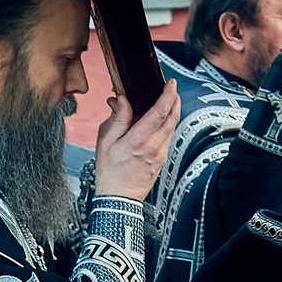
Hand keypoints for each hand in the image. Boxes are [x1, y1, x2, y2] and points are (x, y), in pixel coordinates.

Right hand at [93, 81, 179, 201]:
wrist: (119, 198)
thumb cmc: (109, 172)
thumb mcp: (105, 143)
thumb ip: (117, 119)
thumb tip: (123, 101)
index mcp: (139, 140)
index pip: (160, 112)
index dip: (168, 94)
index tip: (171, 83)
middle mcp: (154, 146)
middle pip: (173, 117)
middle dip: (175, 99)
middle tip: (171, 89)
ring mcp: (161, 153)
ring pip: (173, 126)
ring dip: (171, 112)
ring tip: (163, 103)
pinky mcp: (163, 159)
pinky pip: (169, 136)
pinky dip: (167, 124)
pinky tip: (157, 122)